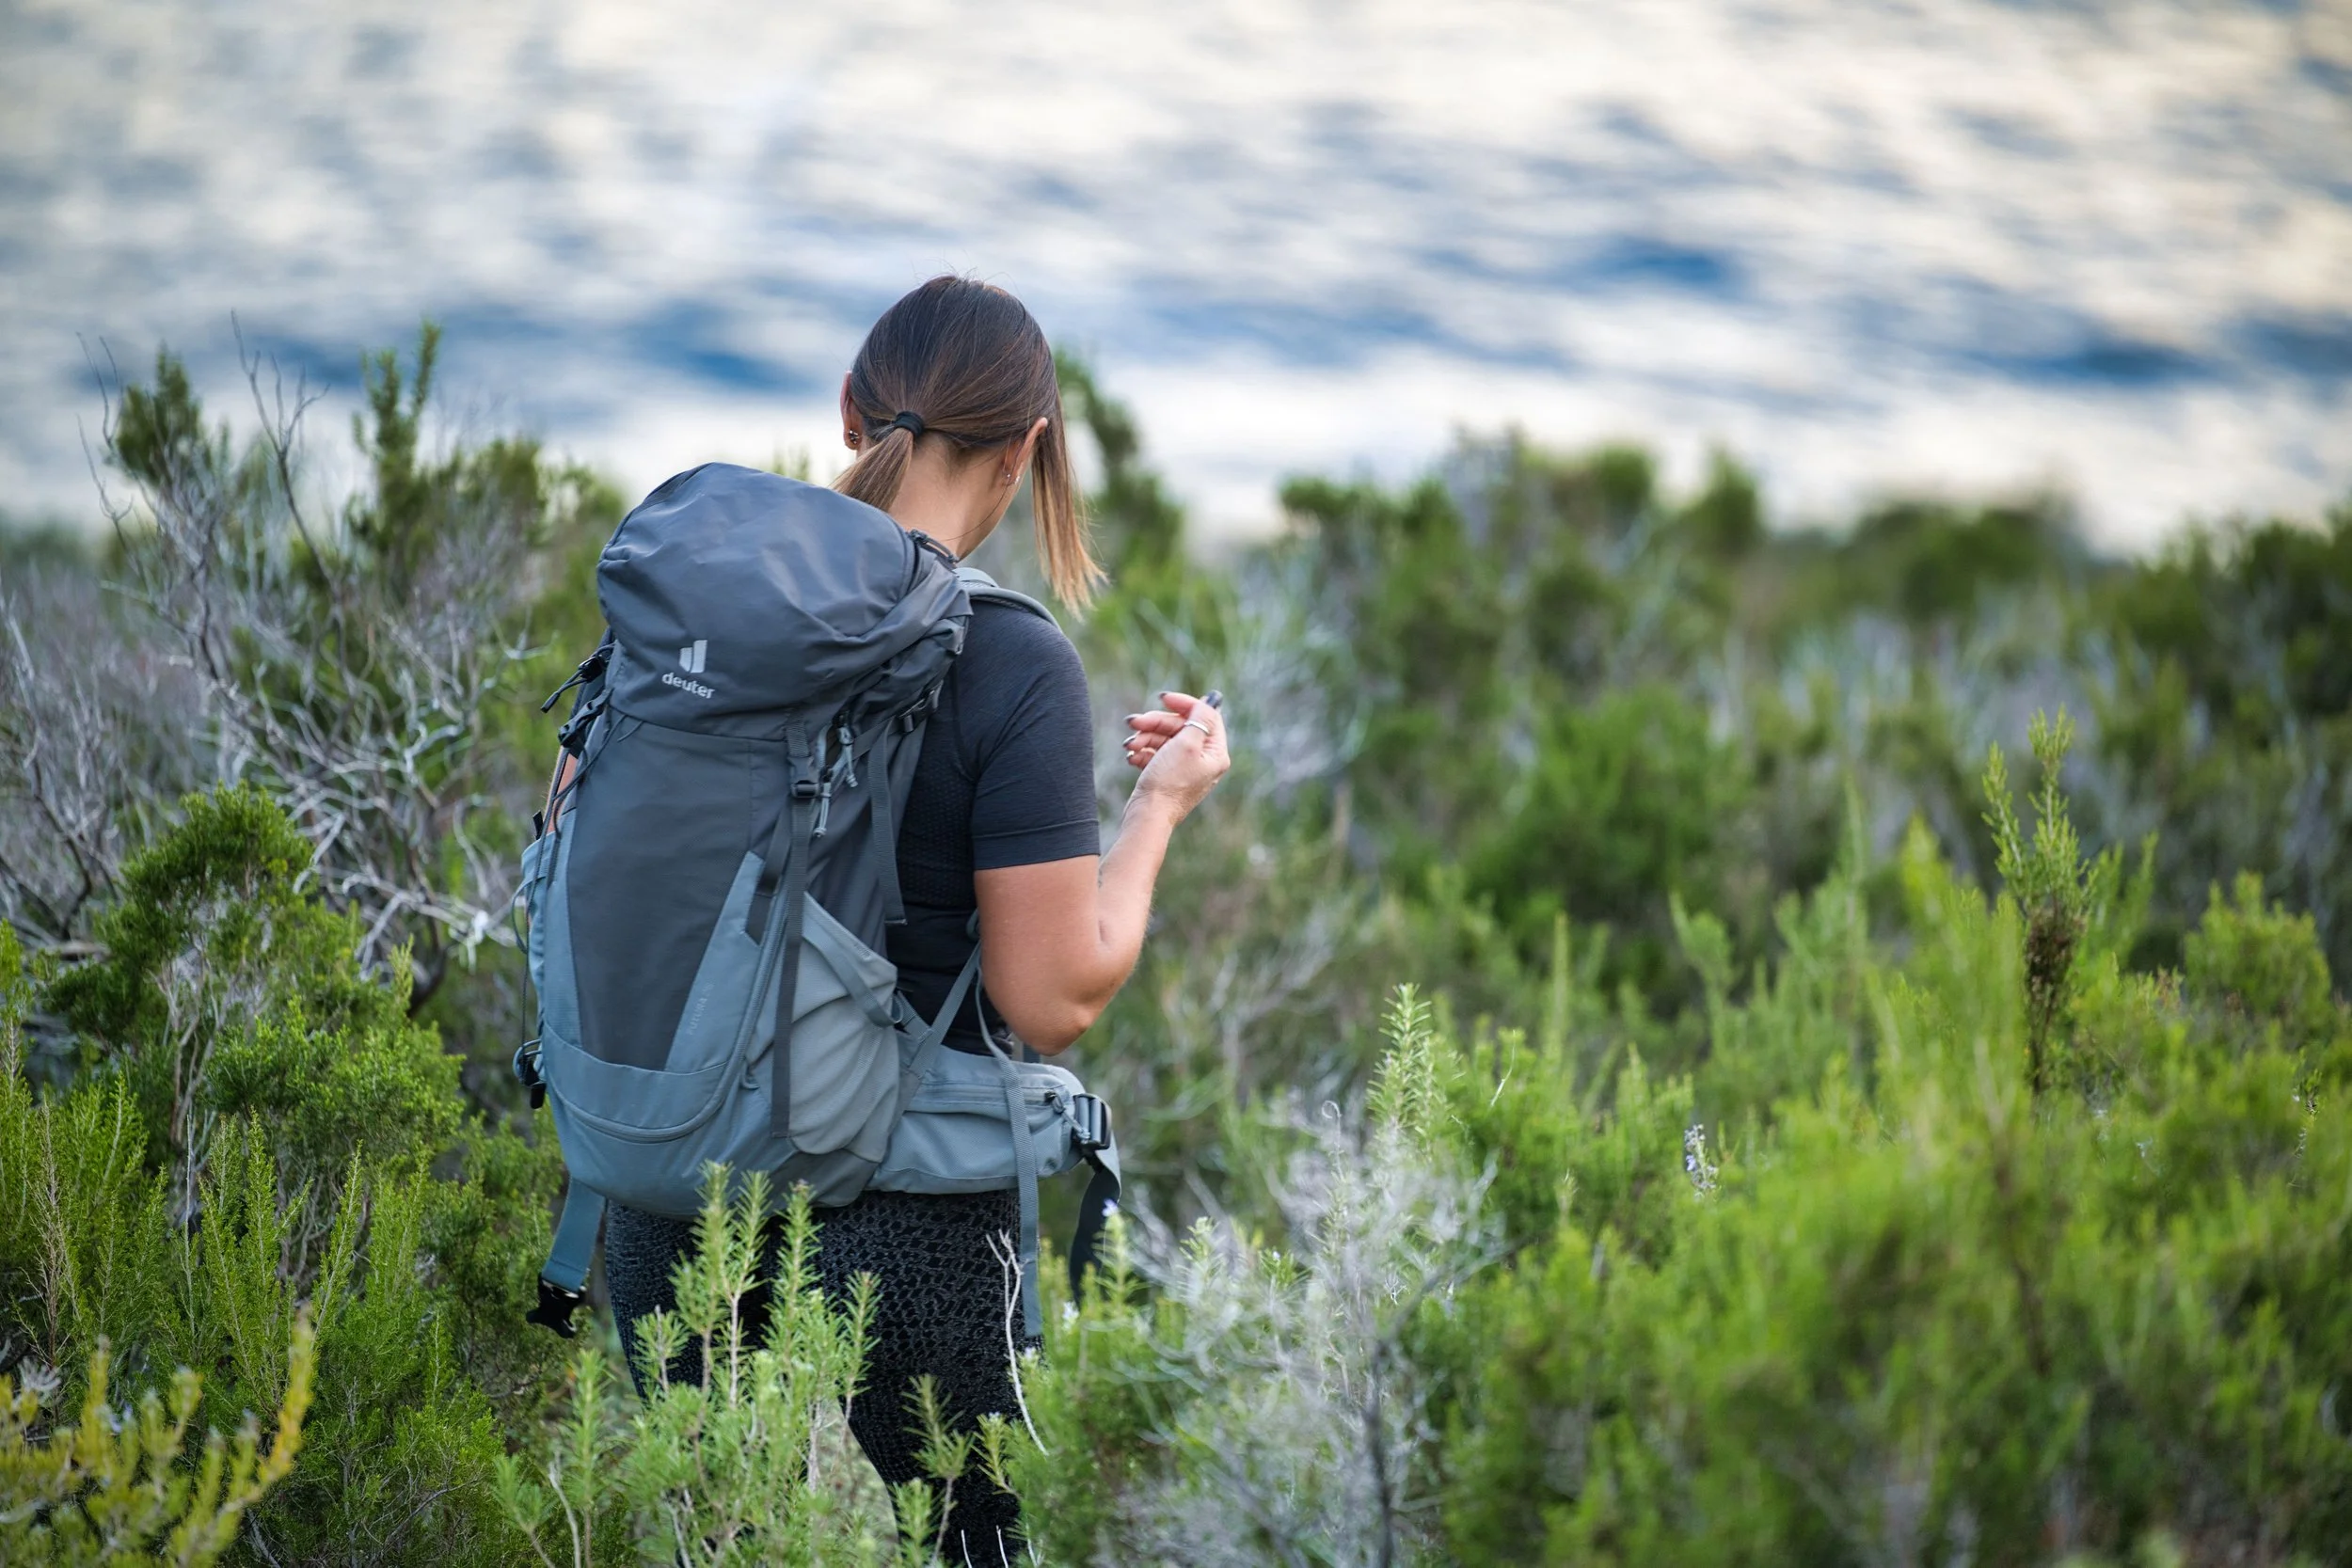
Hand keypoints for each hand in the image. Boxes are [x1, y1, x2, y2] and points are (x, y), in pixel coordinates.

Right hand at [1122, 690, 1229, 821]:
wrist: (1148, 816)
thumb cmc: (1169, 782)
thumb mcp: (1187, 744)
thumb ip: (1200, 719)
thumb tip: (1211, 700)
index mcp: (1215, 753)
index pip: (1204, 716)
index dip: (1184, 704)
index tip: (1163, 698)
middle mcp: (1203, 760)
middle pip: (1180, 726)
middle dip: (1155, 723)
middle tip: (1133, 723)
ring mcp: (1184, 768)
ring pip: (1164, 739)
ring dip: (1144, 738)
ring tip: (1130, 745)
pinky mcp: (1167, 775)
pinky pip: (1156, 754)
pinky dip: (1143, 752)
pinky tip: (1132, 757)